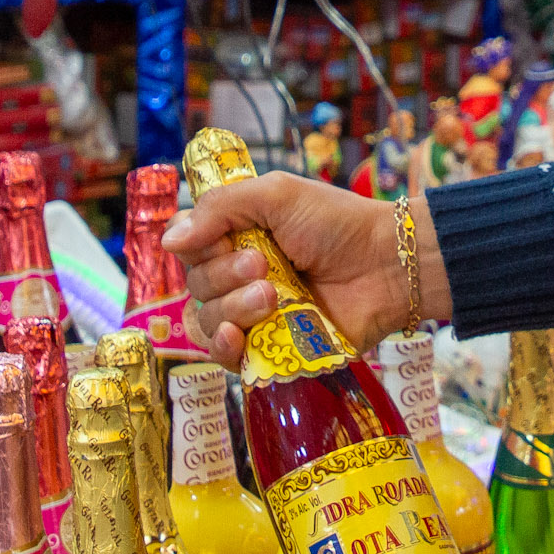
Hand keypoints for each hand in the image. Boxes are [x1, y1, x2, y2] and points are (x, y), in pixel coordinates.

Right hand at [165, 177, 443, 368]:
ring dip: (232, 307)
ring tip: (271, 296)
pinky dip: (224, 348)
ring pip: (207, 320)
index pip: (188, 247)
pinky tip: (236, 337)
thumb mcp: (277, 195)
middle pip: (194, 285)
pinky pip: (226, 358)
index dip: (196, 246)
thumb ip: (220, 209)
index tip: (221, 239)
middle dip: (223, 275)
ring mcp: (254, 316)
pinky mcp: (271, 350)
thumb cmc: (337, 223)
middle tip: (264, 265)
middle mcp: (239, 277)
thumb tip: (167, 241)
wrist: (386, 265)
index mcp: (237, 237)